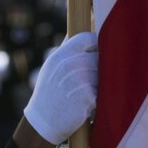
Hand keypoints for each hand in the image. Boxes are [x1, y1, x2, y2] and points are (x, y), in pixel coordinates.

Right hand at [22, 30, 97, 144]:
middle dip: (98, 69)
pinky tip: (87, 104)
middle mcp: (69, 65)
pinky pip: (104, 92)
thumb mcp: (51, 67)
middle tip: (89, 81)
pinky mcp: (88, 97)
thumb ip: (66, 48)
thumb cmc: (48, 93)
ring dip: (100, 84)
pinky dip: (99, 99)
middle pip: (100, 57)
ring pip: (104, 75)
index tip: (96, 54)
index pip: (89, 38)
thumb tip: (78, 25)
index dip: (96, 45)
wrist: (42, 122)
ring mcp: (79, 81)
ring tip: (85, 94)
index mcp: (61, 56)